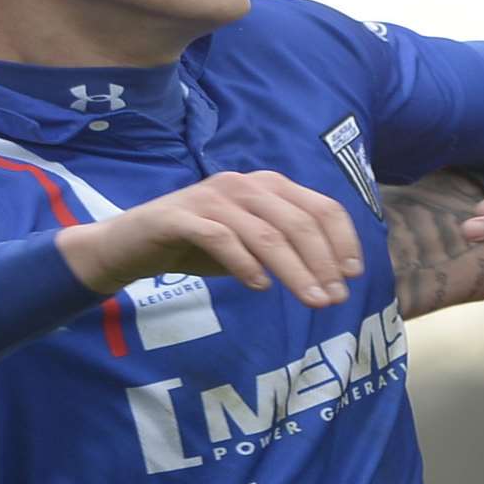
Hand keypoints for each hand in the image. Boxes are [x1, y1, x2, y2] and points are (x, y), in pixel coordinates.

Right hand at [55, 171, 364, 307]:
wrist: (130, 243)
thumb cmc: (199, 244)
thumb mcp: (250, 244)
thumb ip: (286, 250)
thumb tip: (332, 279)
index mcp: (268, 185)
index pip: (320, 207)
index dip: (341, 240)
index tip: (352, 275)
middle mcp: (244, 183)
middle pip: (297, 222)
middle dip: (322, 262)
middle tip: (333, 299)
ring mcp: (211, 197)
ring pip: (266, 233)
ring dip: (294, 270)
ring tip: (310, 300)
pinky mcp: (180, 216)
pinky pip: (221, 237)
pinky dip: (244, 263)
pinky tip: (258, 287)